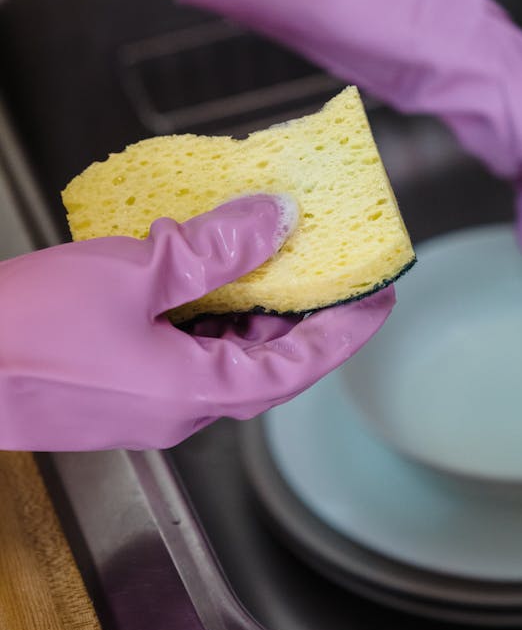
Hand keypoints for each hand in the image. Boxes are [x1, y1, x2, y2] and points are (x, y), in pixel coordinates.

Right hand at [0, 195, 393, 450]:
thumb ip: (213, 248)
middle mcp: (178, 409)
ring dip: (245, 313)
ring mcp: (143, 405)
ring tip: (257, 257)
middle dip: (296, 316)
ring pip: (219, 359)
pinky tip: (186, 274)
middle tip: (320, 266)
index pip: (298, 366)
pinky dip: (199, 318)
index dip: (345, 331)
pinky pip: (179, 355)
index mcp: (195, 391)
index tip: (378, 298)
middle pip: (263, 365)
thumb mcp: (133, 273)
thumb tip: (275, 220)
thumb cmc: (23, 334)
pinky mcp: (114, 392)